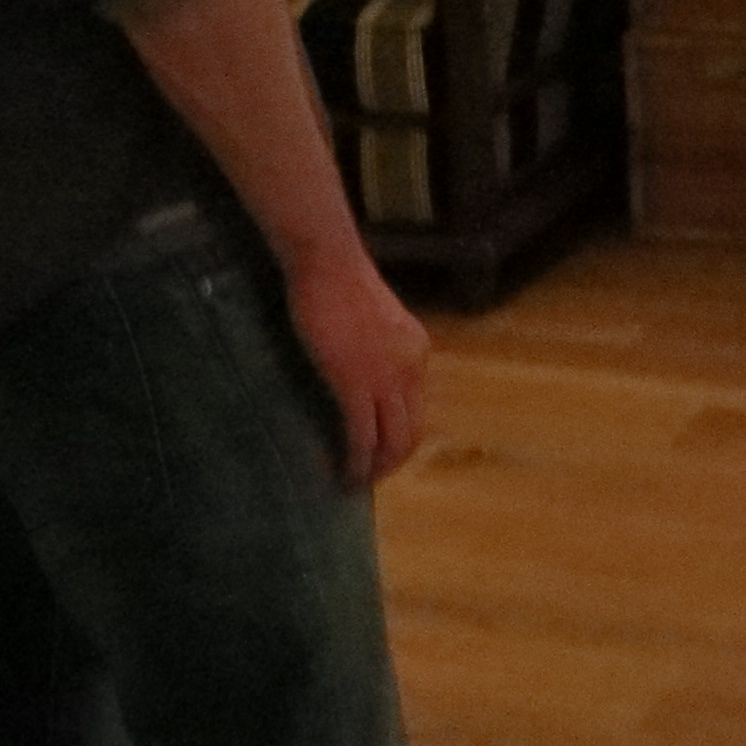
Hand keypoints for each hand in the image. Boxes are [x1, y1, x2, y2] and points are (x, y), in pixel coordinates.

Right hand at [280, 245, 430, 487]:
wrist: (328, 262)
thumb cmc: (340, 281)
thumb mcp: (373, 321)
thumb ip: (376, 348)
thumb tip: (361, 372)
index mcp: (417, 352)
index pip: (416, 407)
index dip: (399, 436)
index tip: (379, 452)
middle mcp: (412, 369)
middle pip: (411, 432)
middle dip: (391, 461)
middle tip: (368, 477)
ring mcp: (387, 378)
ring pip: (392, 441)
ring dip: (376, 468)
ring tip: (356, 482)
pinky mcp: (357, 384)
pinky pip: (362, 436)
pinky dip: (356, 461)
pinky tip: (345, 475)